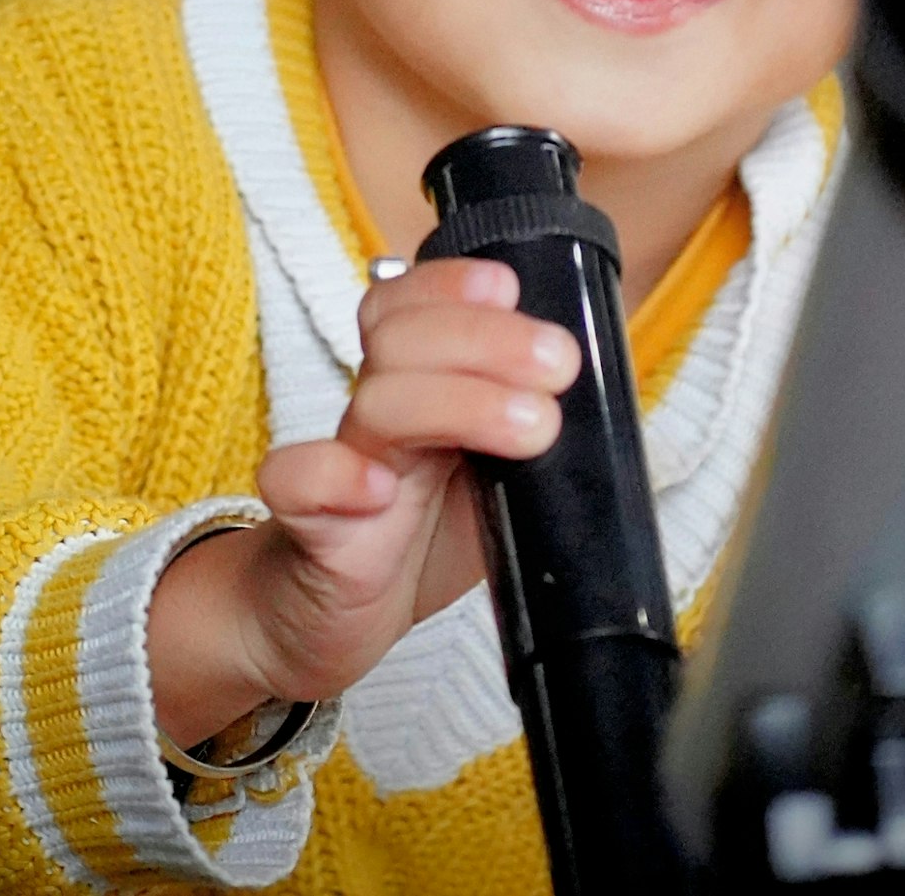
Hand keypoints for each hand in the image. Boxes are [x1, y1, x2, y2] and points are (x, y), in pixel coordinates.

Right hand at [238, 256, 580, 703]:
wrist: (326, 619)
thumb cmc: (417, 539)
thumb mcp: (493, 480)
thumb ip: (528, 433)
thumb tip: (609, 402)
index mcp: (420, 385)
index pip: (416, 304)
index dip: (454, 285)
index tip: (510, 289)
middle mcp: (378, 410)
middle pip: (404, 337)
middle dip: (488, 338)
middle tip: (558, 363)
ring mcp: (341, 463)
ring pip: (376, 400)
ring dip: (456, 401)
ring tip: (529, 429)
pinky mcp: (308, 525)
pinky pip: (295, 481)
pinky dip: (335, 475)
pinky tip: (380, 489)